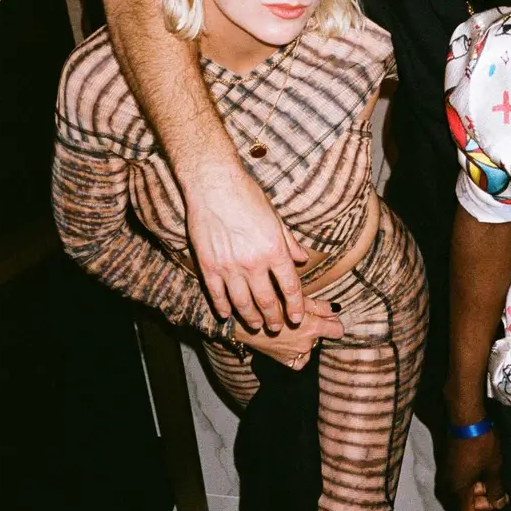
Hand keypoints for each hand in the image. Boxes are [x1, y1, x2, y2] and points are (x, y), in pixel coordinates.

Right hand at [185, 160, 311, 332]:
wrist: (213, 183)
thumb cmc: (247, 195)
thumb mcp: (275, 217)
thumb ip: (289, 242)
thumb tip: (303, 258)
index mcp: (274, 249)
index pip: (290, 286)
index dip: (295, 305)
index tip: (296, 317)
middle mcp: (254, 262)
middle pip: (267, 301)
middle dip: (274, 318)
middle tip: (277, 326)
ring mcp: (229, 266)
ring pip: (243, 303)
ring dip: (252, 318)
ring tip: (257, 325)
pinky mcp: (208, 265)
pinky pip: (217, 295)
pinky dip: (223, 308)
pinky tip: (227, 315)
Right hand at [245, 301, 345, 369]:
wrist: (244, 320)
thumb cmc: (269, 303)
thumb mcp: (295, 299)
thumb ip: (320, 307)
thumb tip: (337, 310)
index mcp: (312, 328)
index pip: (338, 331)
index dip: (334, 323)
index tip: (328, 319)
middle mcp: (306, 344)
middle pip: (323, 336)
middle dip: (317, 328)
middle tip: (301, 319)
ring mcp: (296, 355)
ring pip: (311, 347)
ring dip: (306, 340)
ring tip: (292, 329)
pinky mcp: (285, 361)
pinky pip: (300, 360)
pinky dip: (299, 354)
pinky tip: (291, 343)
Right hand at [443, 428, 507, 510]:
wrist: (466, 419)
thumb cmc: (481, 446)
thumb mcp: (493, 470)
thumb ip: (495, 490)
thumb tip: (498, 504)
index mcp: (457, 491)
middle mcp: (448, 486)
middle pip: (463, 506)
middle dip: (483, 506)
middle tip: (501, 500)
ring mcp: (447, 474)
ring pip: (462, 493)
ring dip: (479, 494)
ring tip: (497, 488)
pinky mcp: (449, 463)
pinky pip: (460, 482)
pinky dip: (473, 484)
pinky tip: (486, 477)